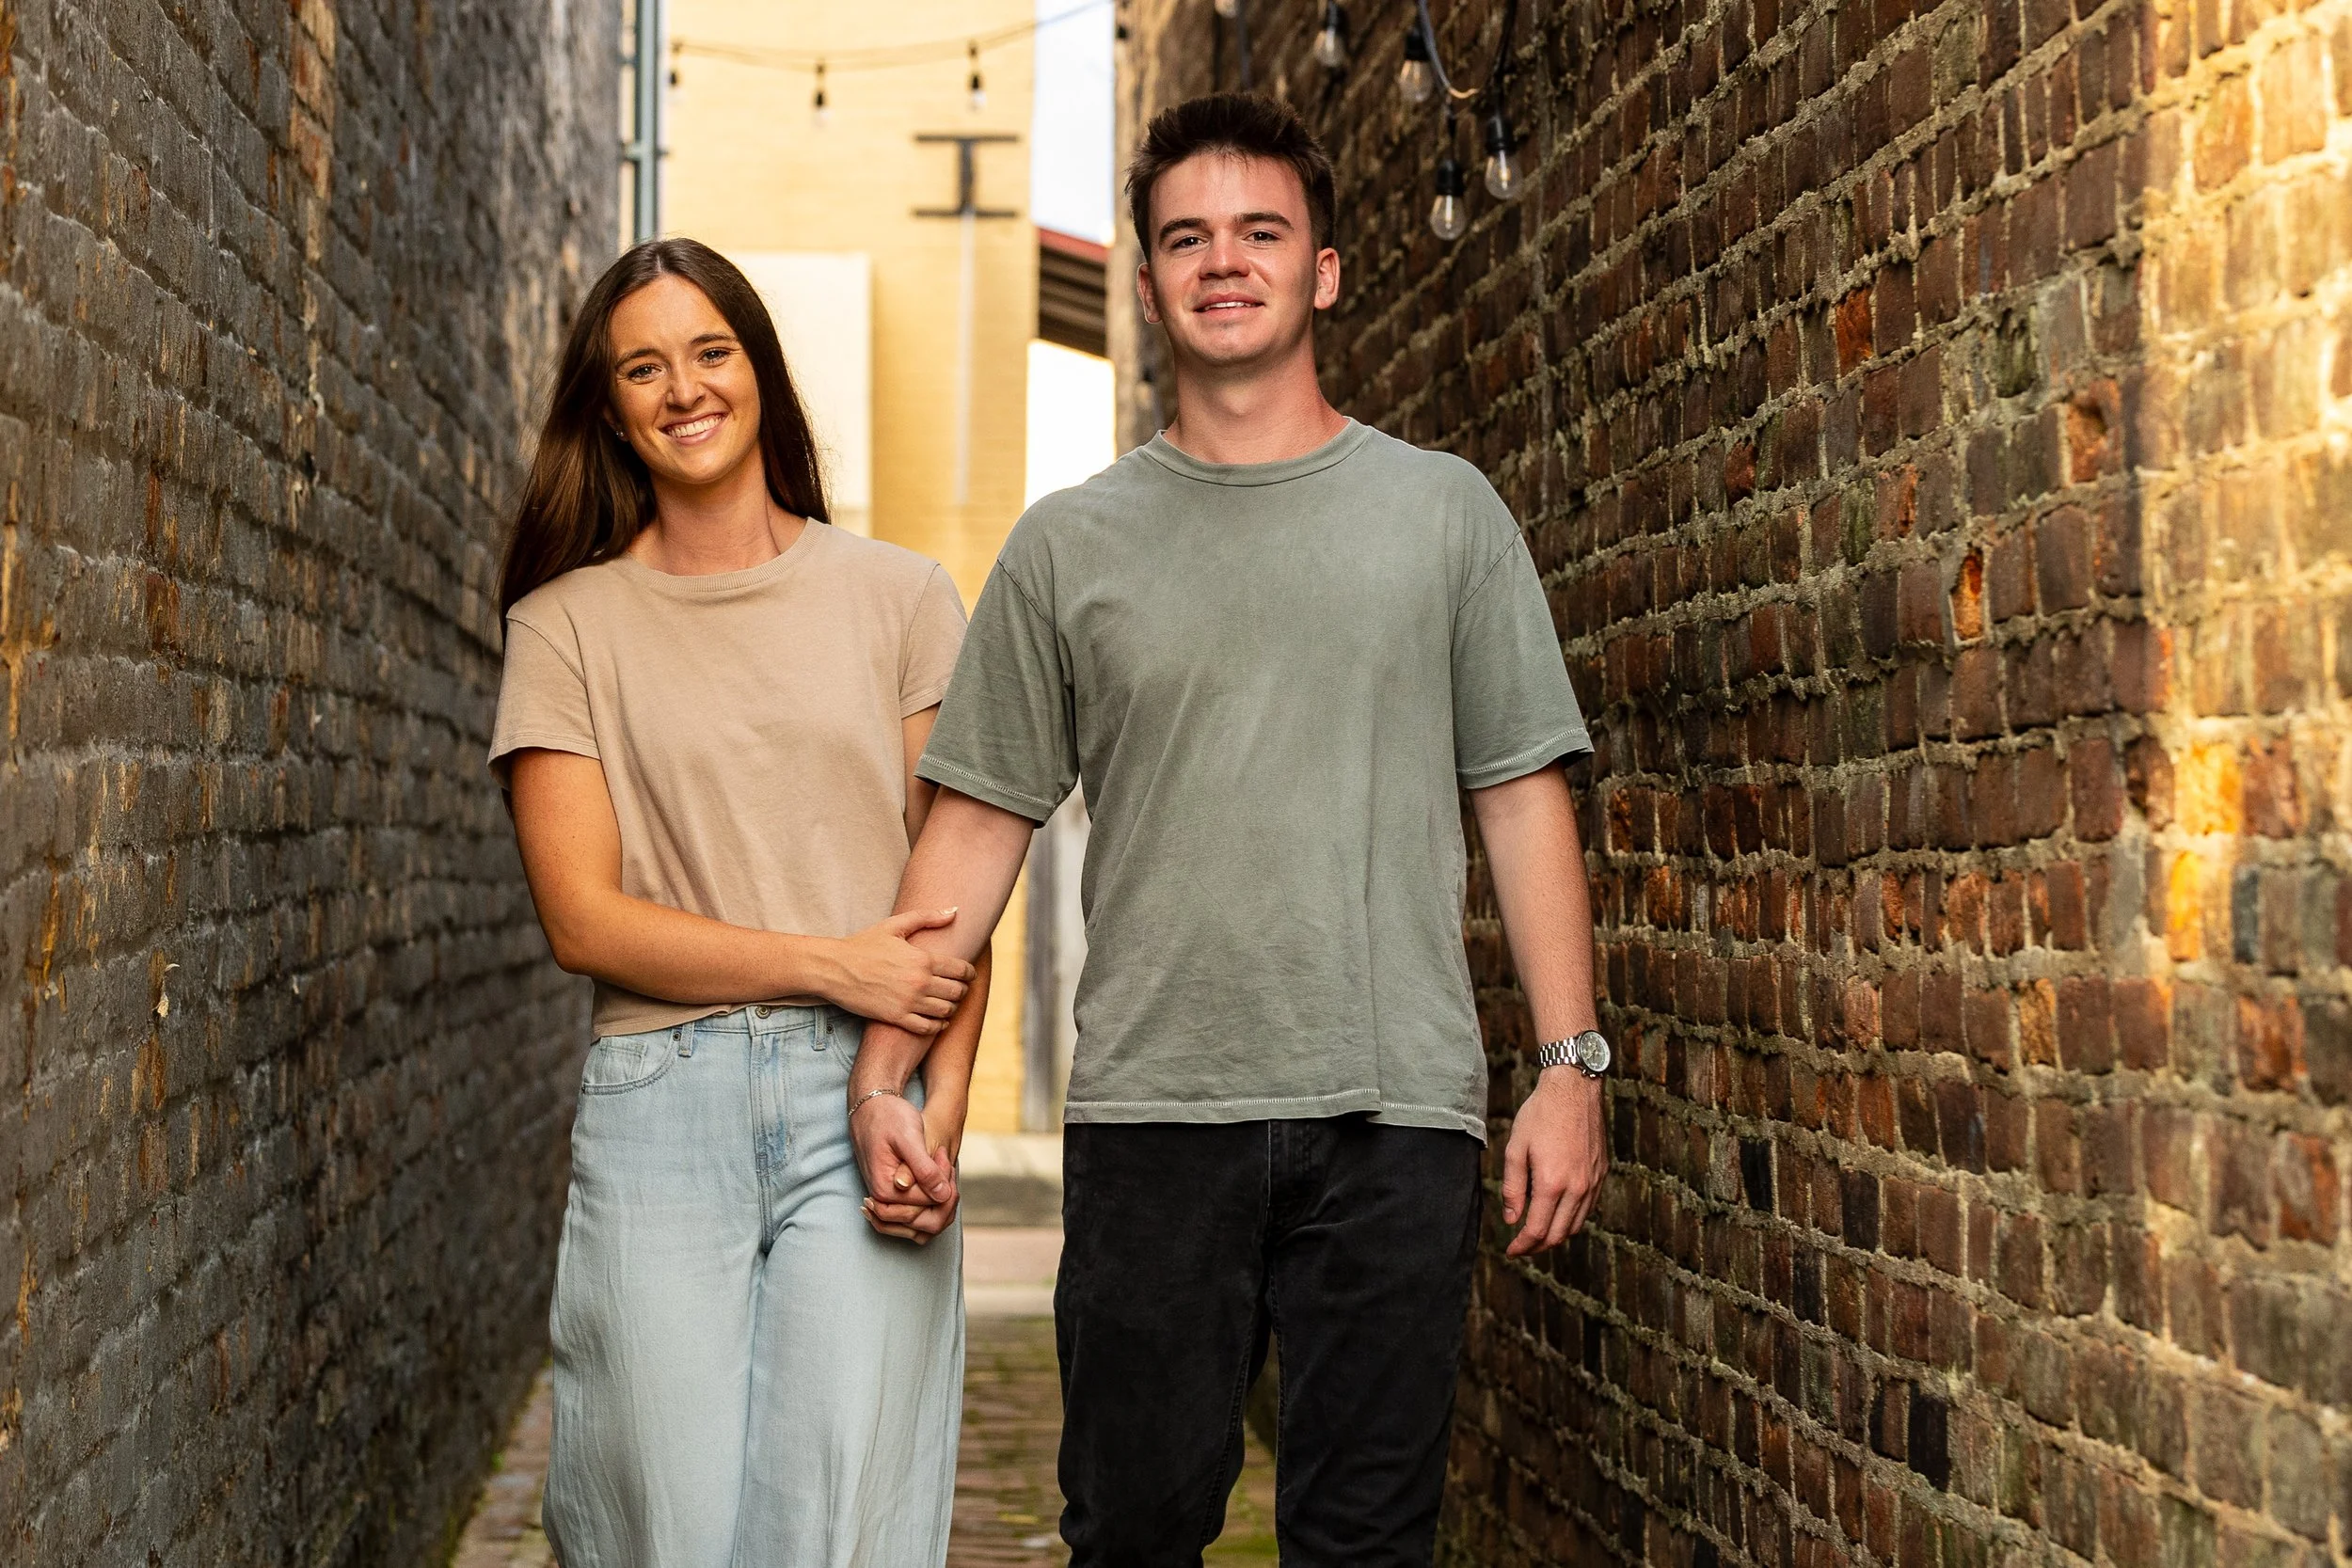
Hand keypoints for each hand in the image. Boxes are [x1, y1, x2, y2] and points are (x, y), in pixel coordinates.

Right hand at [826, 910, 975, 1033]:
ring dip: (952, 1008)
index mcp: (923, 959)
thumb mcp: (895, 925)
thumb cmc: (863, 944)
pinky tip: (937, 1020)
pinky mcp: (896, 1018)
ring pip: (946, 1011)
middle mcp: (920, 982)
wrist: (834, 969)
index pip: (962, 970)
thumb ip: (927, 917)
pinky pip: (927, 1028)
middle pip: (958, 992)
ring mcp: (908, 1002)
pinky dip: (938, 1026)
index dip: (970, 973)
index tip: (968, 974)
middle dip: (962, 990)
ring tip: (948, 1003)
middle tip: (959, 988)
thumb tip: (955, 911)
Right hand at [851, 1083, 954, 1211]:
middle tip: (943, 1157)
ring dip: (939, 1191)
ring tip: (938, 1161)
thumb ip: (924, 1168)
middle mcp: (884, 1199)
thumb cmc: (889, 1117)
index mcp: (885, 1190)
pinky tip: (934, 1168)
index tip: (942, 1153)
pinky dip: (931, 1190)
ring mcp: (888, 1198)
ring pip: (924, 1212)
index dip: (944, 1180)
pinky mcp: (894, 1193)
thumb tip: (941, 1195)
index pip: (928, 1202)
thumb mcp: (909, 1138)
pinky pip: (918, 1205)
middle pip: (926, 1214)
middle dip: (943, 1188)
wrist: (872, 1108)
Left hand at [1501, 1067, 1608, 1255]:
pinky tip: (1558, 1213)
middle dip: (1538, 1247)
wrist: (1574, 1088)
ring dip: (1556, 1236)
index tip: (1511, 1251)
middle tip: (1521, 1247)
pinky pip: (1588, 1208)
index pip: (1538, 1230)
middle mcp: (1577, 1188)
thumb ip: (1513, 1188)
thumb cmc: (1540, 1115)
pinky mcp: (1601, 1173)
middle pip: (1559, 1235)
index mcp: (1552, 1183)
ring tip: (1537, 1234)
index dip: (1522, 1246)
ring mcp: (1592, 1182)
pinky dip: (1572, 1219)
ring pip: (1576, 1225)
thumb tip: (1513, 1219)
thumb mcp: (1516, 1148)